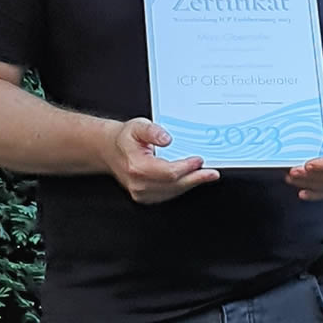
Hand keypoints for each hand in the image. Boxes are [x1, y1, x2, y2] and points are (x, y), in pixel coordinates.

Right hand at [103, 117, 219, 203]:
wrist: (110, 149)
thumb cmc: (125, 139)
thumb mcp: (137, 126)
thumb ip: (152, 131)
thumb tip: (166, 139)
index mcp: (136, 166)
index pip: (168, 172)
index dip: (187, 167)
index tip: (199, 161)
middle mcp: (138, 183)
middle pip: (174, 185)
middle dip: (195, 179)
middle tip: (212, 173)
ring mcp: (141, 192)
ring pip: (173, 192)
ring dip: (190, 184)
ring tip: (205, 176)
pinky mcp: (145, 196)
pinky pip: (168, 194)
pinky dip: (181, 187)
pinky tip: (191, 180)